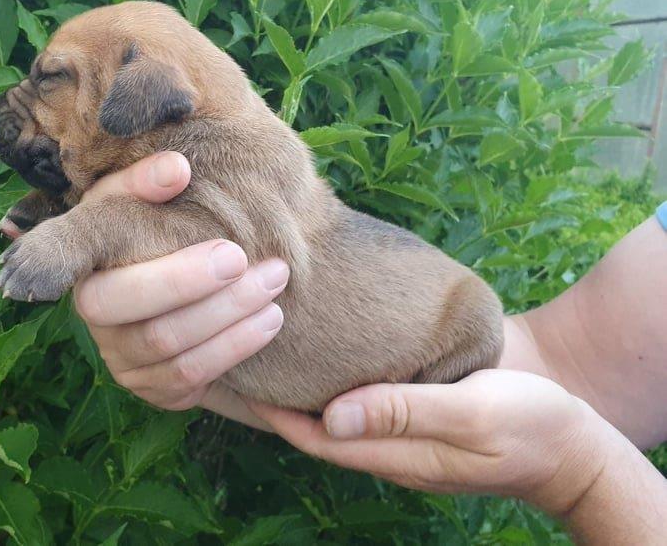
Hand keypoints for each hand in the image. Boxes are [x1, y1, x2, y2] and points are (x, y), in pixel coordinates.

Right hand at [70, 152, 288, 428]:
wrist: (213, 283)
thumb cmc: (175, 232)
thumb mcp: (156, 201)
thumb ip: (155, 180)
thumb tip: (177, 168)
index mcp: (86, 255)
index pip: (59, 250)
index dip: (54, 252)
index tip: (92, 247)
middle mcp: (91, 310)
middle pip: (118, 302)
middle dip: (184, 279)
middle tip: (240, 256)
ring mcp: (119, 357)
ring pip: (163, 344)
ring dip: (225, 314)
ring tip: (273, 281)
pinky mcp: (153, 389)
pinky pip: (188, 378)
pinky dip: (233, 348)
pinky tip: (268, 321)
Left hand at [249, 369, 611, 514]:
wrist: (573, 445)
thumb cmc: (528, 424)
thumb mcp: (470, 413)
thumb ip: (405, 411)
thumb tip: (333, 414)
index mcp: (394, 453)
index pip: (312, 435)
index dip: (268, 409)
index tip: (232, 372)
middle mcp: (386, 450)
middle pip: (312, 428)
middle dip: (271, 400)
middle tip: (233, 356)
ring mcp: (400, 440)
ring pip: (331, 418)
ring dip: (296, 391)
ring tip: (263, 352)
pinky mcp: (414, 423)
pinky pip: (359, 407)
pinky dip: (330, 384)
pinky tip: (320, 359)